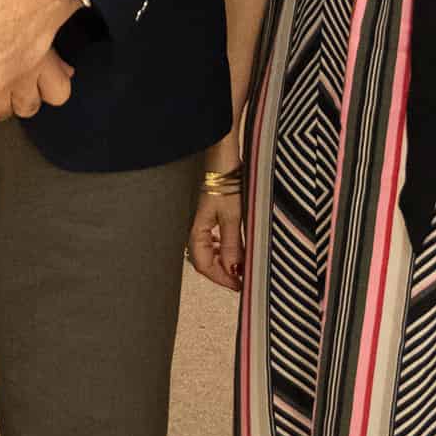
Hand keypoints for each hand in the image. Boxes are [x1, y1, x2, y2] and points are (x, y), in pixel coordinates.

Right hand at [185, 138, 244, 290]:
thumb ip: (232, 245)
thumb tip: (234, 270)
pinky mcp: (208, 209)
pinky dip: (222, 245)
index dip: (222, 278)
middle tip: (242, 277)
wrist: (220, 151)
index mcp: (195, 230)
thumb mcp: (232, 216)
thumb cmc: (223, 178)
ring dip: (223, 259)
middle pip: (204, 259)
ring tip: (240, 263)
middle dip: (223, 271)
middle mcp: (194, 226)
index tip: (240, 285)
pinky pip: (211, 236)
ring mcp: (200, 218)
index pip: (204, 266)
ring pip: (207, 248)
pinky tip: (232, 243)